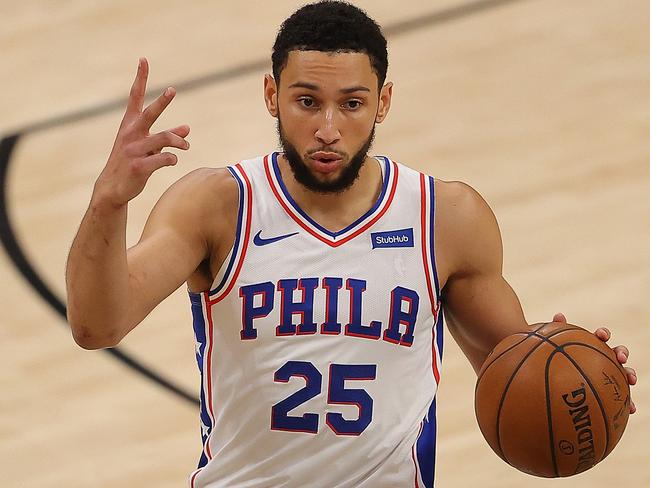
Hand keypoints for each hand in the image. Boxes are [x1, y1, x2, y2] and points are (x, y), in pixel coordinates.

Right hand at [93, 57, 189, 207]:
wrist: (113, 188)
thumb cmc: (132, 162)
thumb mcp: (147, 146)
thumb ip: (167, 136)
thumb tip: (187, 129)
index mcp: (130, 125)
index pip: (135, 97)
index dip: (140, 78)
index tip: (143, 60)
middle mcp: (131, 134)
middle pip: (149, 114)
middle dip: (162, 102)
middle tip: (173, 90)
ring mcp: (134, 150)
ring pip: (164, 138)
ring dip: (179, 141)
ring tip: (186, 146)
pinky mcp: (139, 167)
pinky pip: (164, 159)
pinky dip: (172, 159)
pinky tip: (172, 161)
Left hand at [553, 312, 636, 413]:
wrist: (556, 374)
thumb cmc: (556, 357)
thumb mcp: (552, 345)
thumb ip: (556, 331)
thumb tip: (559, 315)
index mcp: (591, 345)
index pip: (600, 336)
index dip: (603, 334)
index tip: (601, 335)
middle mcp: (603, 357)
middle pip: (617, 352)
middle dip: (621, 352)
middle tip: (620, 357)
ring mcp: (608, 373)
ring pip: (623, 372)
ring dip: (630, 374)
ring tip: (631, 380)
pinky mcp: (610, 390)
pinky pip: (621, 397)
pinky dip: (628, 401)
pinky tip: (632, 409)